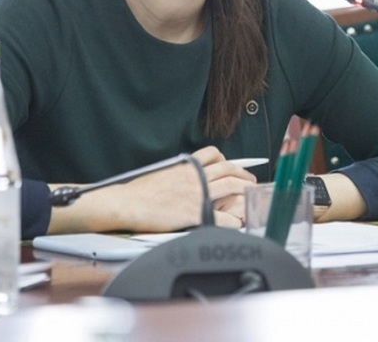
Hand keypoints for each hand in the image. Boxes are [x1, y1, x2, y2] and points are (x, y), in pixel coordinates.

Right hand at [48, 146, 255, 233]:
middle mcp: (195, 176)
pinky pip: (224, 216)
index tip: (233, 165)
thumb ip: (176, 175)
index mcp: (185, 165)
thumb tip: (181, 179)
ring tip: (251, 196)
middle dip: (243, 174)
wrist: (126, 203)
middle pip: (229, 169)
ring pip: (232, 186)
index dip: (227, 159)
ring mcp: (198, 193)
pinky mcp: (197, 213)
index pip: (213, 154)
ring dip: (245, 190)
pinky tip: (236, 223)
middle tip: (250, 180)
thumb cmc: (136, 192)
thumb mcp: (159, 174)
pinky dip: (233, 220)